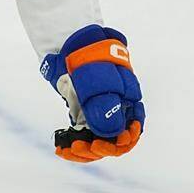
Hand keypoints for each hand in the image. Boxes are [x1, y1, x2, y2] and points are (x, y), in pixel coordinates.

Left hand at [41, 25, 144, 162]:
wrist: (68, 41)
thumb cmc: (87, 57)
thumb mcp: (97, 79)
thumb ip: (106, 106)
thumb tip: (112, 134)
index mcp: (127, 101)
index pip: (132, 131)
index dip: (122, 142)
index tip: (103, 143)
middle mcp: (116, 110)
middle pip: (115, 140)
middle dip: (100, 148)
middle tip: (80, 146)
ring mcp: (100, 112)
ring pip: (99, 141)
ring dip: (85, 150)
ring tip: (68, 149)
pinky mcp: (83, 114)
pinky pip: (84, 136)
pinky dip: (74, 144)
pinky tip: (61, 149)